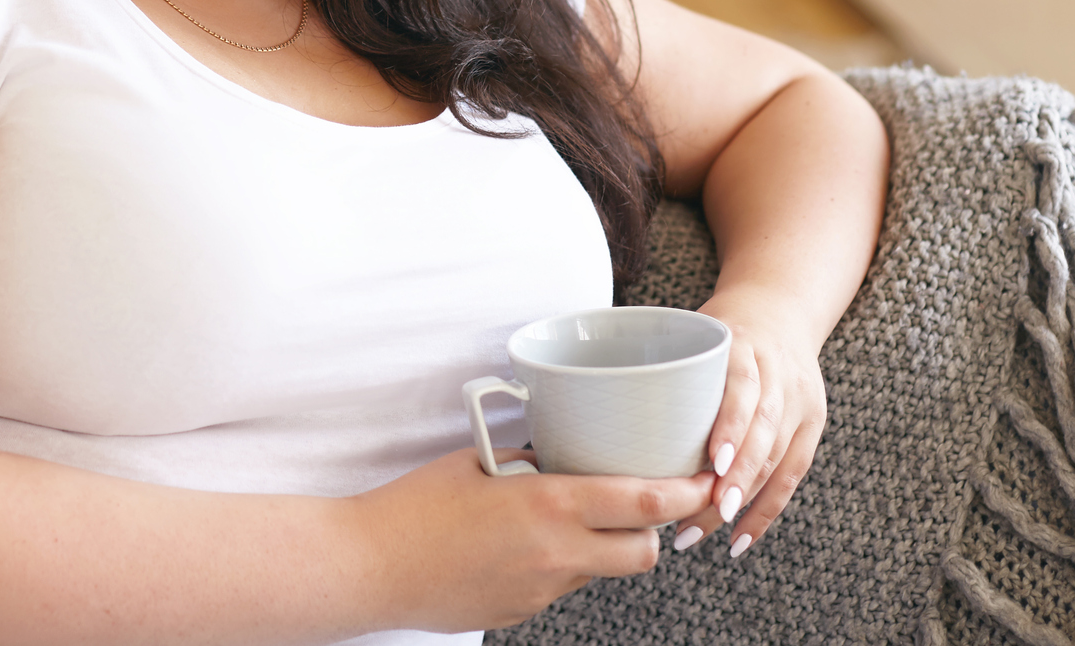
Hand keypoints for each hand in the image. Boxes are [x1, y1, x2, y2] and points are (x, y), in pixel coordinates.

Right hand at [348, 447, 714, 632]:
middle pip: (642, 553)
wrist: (370, 566)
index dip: (685, 493)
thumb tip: (558, 461)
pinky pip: (558, 586)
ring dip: (600, 547)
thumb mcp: (480, 463)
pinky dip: (555, 565)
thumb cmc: (414, 506)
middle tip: (642, 505)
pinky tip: (517, 547)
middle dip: (652, 531)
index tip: (703, 480)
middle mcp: (556, 553)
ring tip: (561, 520)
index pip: (645, 503)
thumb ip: (530, 464)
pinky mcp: (520, 612)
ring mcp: (540, 590)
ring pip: (599, 570)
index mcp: (549, 505)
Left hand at [671, 292, 828, 558]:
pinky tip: (738, 538)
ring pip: (779, 460)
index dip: (731, 425)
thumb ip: (663, 367)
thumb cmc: (721, 329)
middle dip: (738, 477)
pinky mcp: (812, 427)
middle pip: (765, 431)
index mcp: (746, 345)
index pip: (744, 386)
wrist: (780, 310)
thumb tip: (595, 408)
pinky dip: (766, 511)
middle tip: (708, 512)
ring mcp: (802, 403)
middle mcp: (780, 375)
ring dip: (744, 502)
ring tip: (704, 531)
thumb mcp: (695, 332)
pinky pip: (792, 476)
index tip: (712, 462)